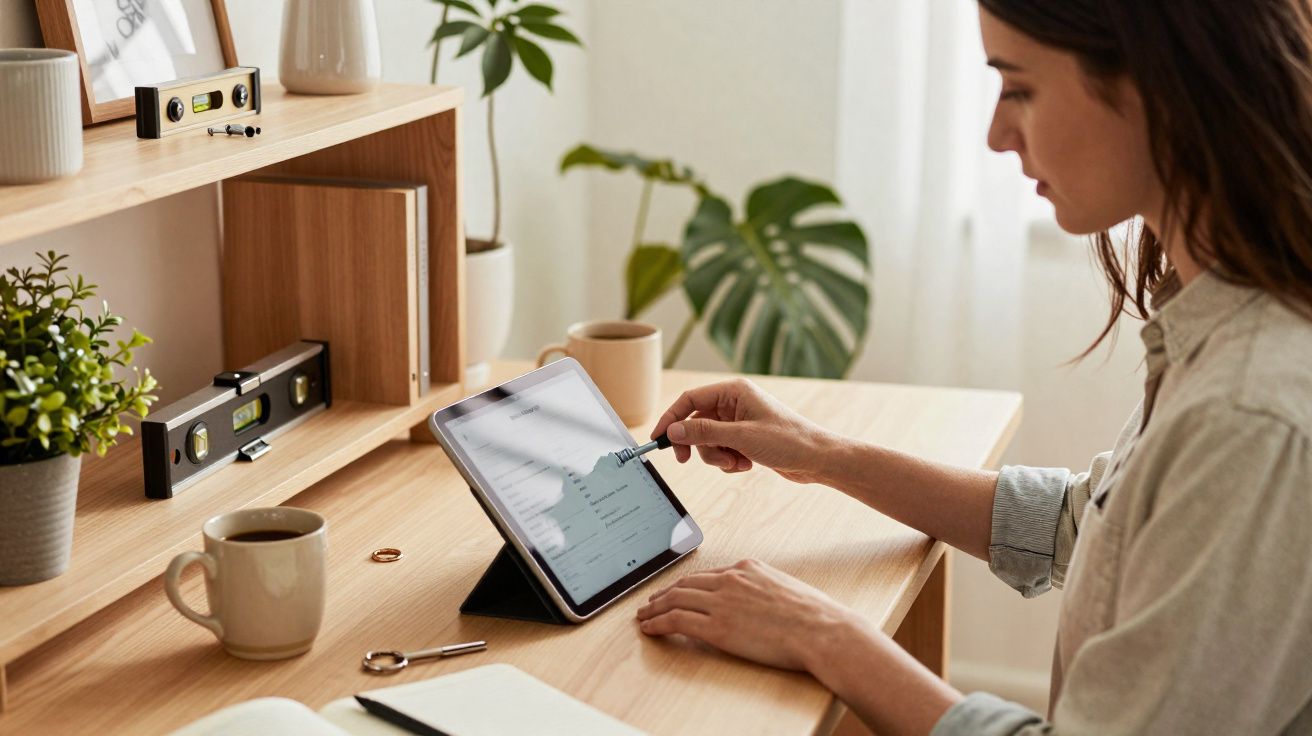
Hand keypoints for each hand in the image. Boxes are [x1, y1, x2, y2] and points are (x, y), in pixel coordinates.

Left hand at [635, 559, 860, 671]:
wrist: (822, 630)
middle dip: (663, 593)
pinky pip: (676, 621)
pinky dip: (658, 623)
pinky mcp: (717, 627)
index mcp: (747, 568)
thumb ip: (762, 589)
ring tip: (643, 615)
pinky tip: (649, 628)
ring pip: (675, 599)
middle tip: (650, 601)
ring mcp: (722, 602)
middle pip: (685, 583)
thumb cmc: (814, 616)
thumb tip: (754, 600)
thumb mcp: (784, 588)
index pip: (706, 575)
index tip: (675, 590)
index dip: (685, 584)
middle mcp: (731, 579)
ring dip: (654, 607)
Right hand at [650, 378, 835, 483]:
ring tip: (736, 463)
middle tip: (685, 460)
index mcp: (734, 391)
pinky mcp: (744, 438)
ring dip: (716, 456)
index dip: (671, 418)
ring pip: (708, 440)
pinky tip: (746, 464)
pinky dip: (728, 460)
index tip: (658, 439)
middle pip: (695, 422)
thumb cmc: (788, 441)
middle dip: (697, 444)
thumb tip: (673, 431)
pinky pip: (721, 449)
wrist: (817, 459)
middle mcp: (735, 403)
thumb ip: (704, 432)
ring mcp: (739, 421)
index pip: (690, 400)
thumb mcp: (741, 437)